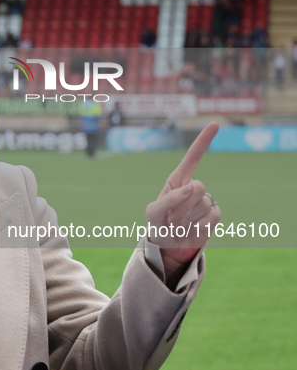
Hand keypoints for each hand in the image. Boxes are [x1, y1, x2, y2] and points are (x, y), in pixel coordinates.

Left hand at [145, 122, 220, 287]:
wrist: (168, 246)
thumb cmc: (157, 225)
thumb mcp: (153, 213)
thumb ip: (169, 198)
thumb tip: (192, 187)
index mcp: (177, 180)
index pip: (192, 157)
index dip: (203, 141)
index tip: (215, 124)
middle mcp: (193, 187)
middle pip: (198, 187)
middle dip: (182, 206)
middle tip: (171, 219)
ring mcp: (205, 200)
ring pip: (204, 204)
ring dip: (187, 218)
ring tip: (178, 225)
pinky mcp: (214, 215)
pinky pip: (213, 216)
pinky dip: (200, 226)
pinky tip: (192, 229)